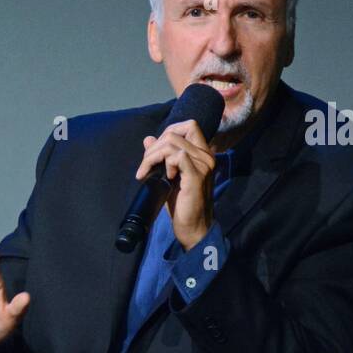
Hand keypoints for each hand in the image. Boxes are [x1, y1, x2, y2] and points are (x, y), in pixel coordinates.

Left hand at [135, 118, 217, 251]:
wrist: (193, 227)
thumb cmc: (181, 203)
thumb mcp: (168, 175)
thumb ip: (161, 156)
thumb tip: (148, 139)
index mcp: (202, 153)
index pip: (188, 125)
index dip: (166, 133)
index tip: (154, 152)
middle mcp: (206, 155)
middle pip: (176, 131)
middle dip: (154, 147)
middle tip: (146, 166)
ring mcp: (203, 165)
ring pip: (173, 142)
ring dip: (153, 156)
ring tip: (149, 172)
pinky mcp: (197, 176)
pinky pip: (177, 156)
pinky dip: (164, 163)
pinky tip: (163, 177)